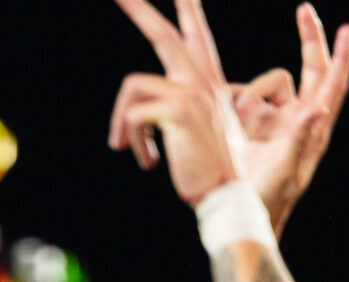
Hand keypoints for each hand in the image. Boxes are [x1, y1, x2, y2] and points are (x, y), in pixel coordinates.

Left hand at [107, 0, 243, 206]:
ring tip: (129, 147)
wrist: (227, 196)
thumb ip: (171, 108)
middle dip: (137, 8)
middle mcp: (202, 80)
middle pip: (163, 34)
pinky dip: (132, 141)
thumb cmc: (207, 170)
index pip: (194, 35)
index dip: (187, 9)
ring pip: (132, 86)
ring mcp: (193, 92)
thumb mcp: (190, 130)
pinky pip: (133, 115)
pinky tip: (147, 161)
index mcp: (207, 82)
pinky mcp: (179, 110)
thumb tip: (133, 108)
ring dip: (122, 122)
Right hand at [223, 3, 348, 231]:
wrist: (238, 217)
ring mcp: (274, 121)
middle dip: (308, 40)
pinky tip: (231, 128)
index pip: (332, 86)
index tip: (348, 29)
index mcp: (313, 131)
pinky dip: (236, 107)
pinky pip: (244, 100)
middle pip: (309, 71)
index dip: (341, 57)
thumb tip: (318, 108)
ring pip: (266, 87)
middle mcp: (297, 120)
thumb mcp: (285, 171)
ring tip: (241, 129)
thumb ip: (300, 138)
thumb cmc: (266, 202)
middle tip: (304, 10)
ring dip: (253, 98)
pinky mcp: (250, 125)